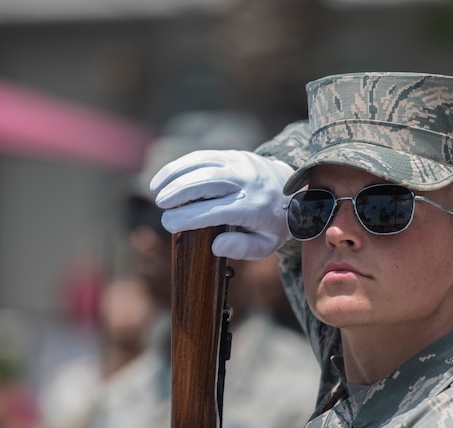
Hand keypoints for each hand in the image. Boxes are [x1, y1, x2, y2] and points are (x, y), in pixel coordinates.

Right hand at [151, 149, 294, 259]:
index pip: (217, 211)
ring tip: (156, 190)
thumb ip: (242, 248)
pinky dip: (181, 164)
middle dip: (180, 192)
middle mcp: (248, 182)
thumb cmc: (274, 223)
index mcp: (255, 208)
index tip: (169, 224)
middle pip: (208, 182)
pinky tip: (165, 176)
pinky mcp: (234, 155)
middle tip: (160, 205)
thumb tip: (215, 246)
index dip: (190, 217)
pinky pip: (204, 155)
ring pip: (204, 164)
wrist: (296, 191)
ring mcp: (241, 165)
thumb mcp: (266, 244)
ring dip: (176, 175)